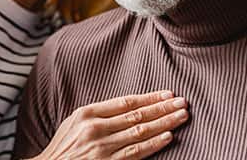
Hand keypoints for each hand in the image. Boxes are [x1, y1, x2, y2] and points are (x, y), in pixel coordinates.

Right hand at [31, 91, 187, 159]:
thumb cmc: (64, 147)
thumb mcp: (74, 122)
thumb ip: (98, 114)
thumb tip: (129, 107)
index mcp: (87, 113)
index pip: (126, 102)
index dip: (149, 98)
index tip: (168, 94)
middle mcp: (95, 128)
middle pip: (137, 115)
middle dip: (163, 108)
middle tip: (182, 102)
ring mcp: (101, 148)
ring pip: (140, 132)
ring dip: (164, 123)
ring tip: (181, 116)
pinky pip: (135, 152)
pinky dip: (154, 144)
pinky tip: (168, 137)